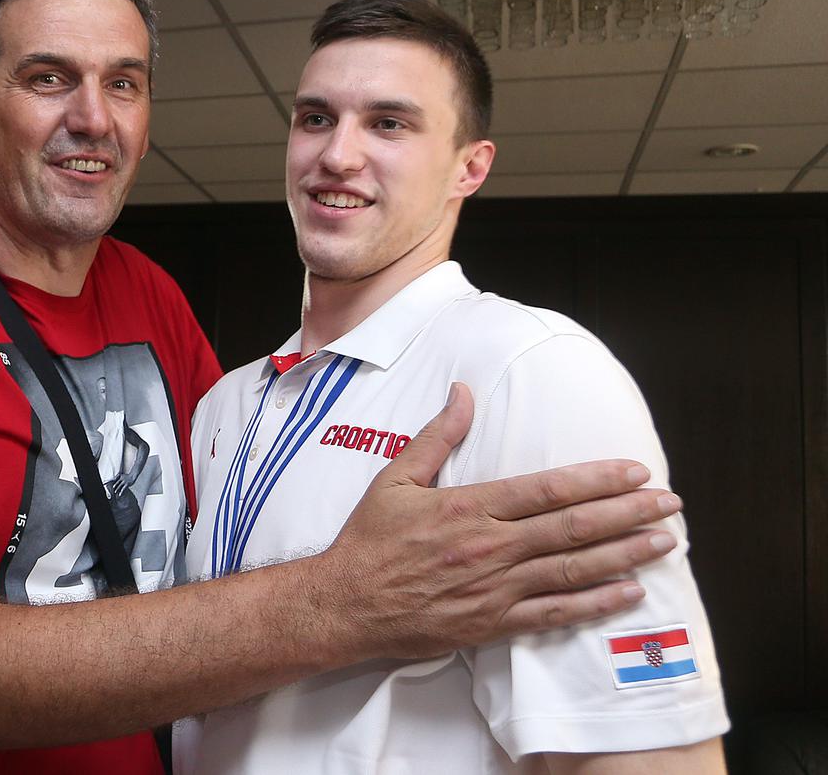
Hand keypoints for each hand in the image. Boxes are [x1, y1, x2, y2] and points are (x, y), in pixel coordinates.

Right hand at [321, 382, 679, 659]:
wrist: (345, 604)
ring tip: (664, 542)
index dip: (598, 479)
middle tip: (671, 503)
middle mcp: (491, 548)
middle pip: (574, 527)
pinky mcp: (492, 623)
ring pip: (574, 569)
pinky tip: (629, 593)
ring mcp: (495, 589)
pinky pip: (555, 614)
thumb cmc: (369, 541)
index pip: (548, 490)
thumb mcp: (395, 478)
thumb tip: (463, 392)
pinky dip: (595, 604)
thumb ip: (437, 437)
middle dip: (630, 513)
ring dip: (625, 555)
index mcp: (469, 507)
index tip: (635, 470)